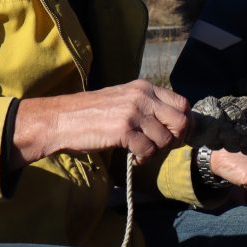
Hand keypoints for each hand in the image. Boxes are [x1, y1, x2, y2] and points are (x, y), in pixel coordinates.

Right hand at [12, 79, 189, 166]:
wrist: (62, 119)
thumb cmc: (92, 112)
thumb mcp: (123, 99)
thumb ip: (146, 105)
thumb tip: (173, 123)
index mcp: (144, 87)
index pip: (182, 103)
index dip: (184, 123)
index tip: (174, 136)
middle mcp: (142, 96)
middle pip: (180, 121)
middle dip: (175, 139)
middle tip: (160, 147)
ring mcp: (133, 112)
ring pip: (165, 139)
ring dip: (155, 151)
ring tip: (140, 152)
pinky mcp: (123, 130)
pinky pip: (148, 150)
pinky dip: (143, 159)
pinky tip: (132, 158)